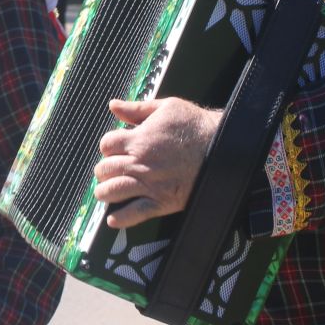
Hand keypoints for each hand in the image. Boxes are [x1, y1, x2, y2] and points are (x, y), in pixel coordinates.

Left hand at [92, 96, 223, 228]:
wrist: (222, 148)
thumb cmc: (194, 125)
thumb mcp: (166, 107)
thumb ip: (137, 108)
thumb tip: (114, 105)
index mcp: (138, 139)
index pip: (107, 145)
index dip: (108, 146)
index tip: (113, 149)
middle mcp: (139, 163)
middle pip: (105, 169)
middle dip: (103, 170)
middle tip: (107, 172)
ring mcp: (149, 184)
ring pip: (113, 191)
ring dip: (104, 192)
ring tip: (104, 192)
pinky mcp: (161, 201)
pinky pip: (135, 214)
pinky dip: (120, 218)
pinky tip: (113, 219)